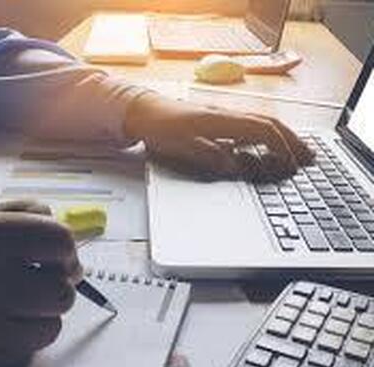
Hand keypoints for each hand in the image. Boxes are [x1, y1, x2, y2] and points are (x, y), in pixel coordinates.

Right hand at [0, 200, 81, 366]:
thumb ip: (20, 213)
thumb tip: (54, 219)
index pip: (59, 241)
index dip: (68, 249)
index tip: (65, 256)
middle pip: (61, 290)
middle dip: (62, 284)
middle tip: (52, 280)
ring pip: (51, 325)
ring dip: (47, 312)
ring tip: (27, 303)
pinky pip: (29, 348)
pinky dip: (28, 335)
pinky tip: (10, 322)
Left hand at [125, 94, 314, 180]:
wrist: (144, 112)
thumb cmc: (161, 130)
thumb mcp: (183, 147)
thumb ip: (211, 156)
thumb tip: (236, 166)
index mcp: (221, 120)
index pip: (262, 130)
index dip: (281, 147)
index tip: (292, 164)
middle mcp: (227, 114)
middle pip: (270, 123)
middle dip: (292, 141)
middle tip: (309, 157)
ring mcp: (224, 115)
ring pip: (262, 122)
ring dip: (283, 136)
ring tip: (297, 151)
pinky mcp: (219, 119)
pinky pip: (251, 125)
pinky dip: (267, 135)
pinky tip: (268, 144)